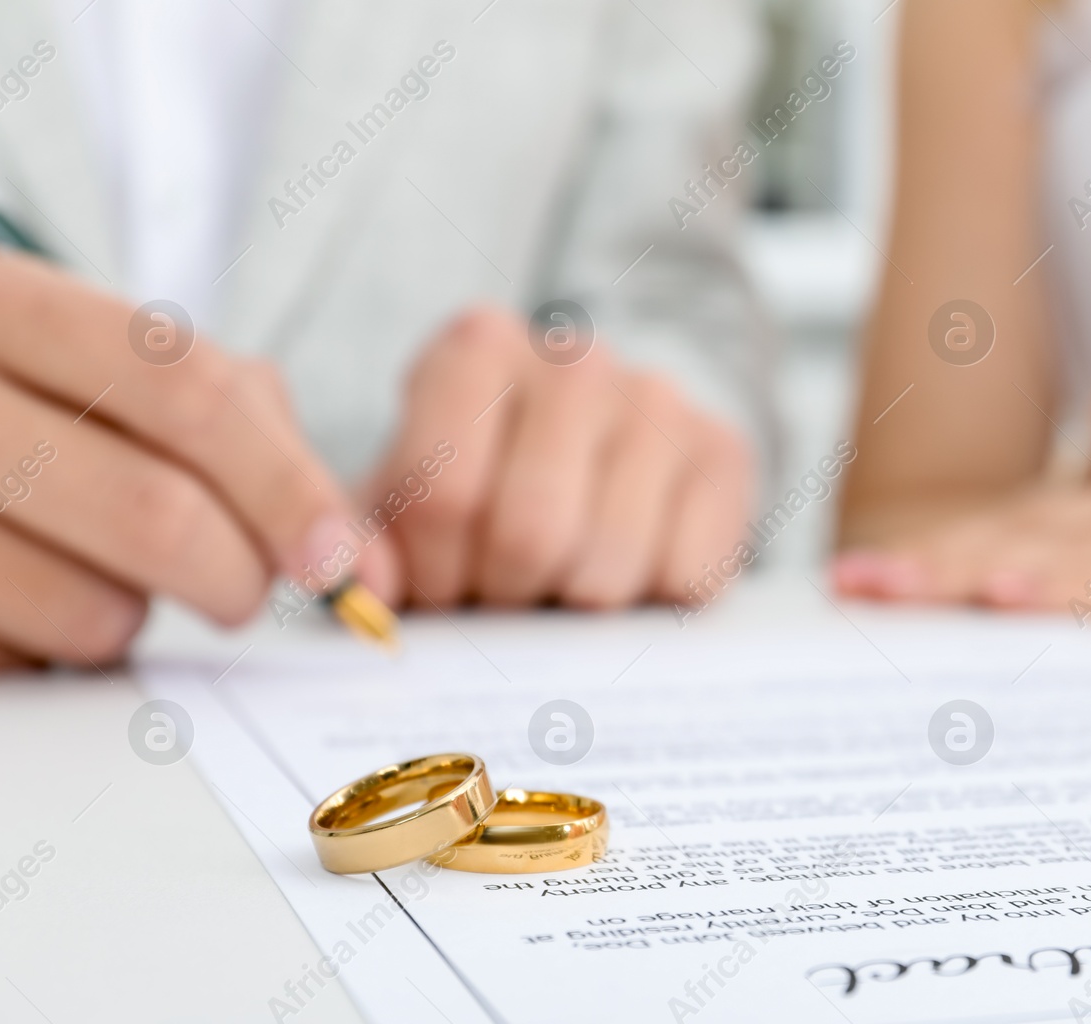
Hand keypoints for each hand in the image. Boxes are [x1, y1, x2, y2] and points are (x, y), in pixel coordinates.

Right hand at [0, 241, 387, 672]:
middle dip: (238, 576)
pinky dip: (54, 649)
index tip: (338, 556)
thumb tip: (354, 557)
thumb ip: (249, 427)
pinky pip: (17, 664)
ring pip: (91, 611)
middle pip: (157, 516)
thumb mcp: (115, 362)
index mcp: (5, 306)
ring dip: (137, 617)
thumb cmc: (20, 392)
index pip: (188, 392)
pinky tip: (32, 592)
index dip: (286, 486)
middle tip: (241, 587)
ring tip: (106, 573)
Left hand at [364, 308, 751, 609]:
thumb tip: (369, 591)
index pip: (444, 493)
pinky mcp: (724, 454)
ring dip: (578, 606)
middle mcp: (574, 358)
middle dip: (509, 595)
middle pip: (531, 533)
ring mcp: (659, 400)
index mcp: (474, 349)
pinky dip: (652, 603)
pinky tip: (633, 573)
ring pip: (608, 564)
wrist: (600, 463)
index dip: (436, 572)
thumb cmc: (484, 494)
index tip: (440, 588)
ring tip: (564, 585)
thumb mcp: (406, 505)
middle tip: (506, 595)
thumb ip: (366, 544)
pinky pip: (686, 575)